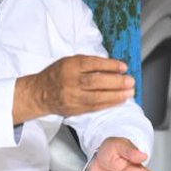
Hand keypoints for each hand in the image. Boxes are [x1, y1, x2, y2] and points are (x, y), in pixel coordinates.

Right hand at [14, 55, 134, 122]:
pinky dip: (109, 103)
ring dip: (116, 95)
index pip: (92, 64)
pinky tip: (119, 100)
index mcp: (69, 65)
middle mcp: (70, 81)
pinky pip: (95, 107)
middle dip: (116, 82)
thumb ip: (89, 63)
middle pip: (96, 81)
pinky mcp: (74, 109)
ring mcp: (72, 97)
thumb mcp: (70, 62)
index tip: (123, 67)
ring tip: (129, 92)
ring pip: (97, 97)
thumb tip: (114, 67)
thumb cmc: (57, 75)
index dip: (110, 65)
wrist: (40, 93)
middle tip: (130, 81)